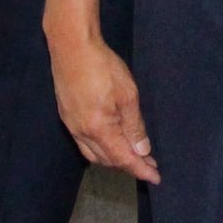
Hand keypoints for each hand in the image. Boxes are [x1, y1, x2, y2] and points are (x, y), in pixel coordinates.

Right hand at [48, 29, 159, 183]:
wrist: (71, 45)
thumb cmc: (103, 66)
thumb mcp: (127, 95)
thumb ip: (134, 126)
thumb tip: (142, 150)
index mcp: (99, 129)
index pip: (123, 159)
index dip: (140, 170)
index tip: (155, 177)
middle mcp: (82, 133)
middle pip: (107, 160)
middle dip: (129, 164)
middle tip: (149, 163)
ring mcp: (71, 125)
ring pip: (94, 154)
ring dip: (114, 158)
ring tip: (132, 156)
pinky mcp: (66, 115)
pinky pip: (84, 143)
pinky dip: (100, 148)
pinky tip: (109, 142)